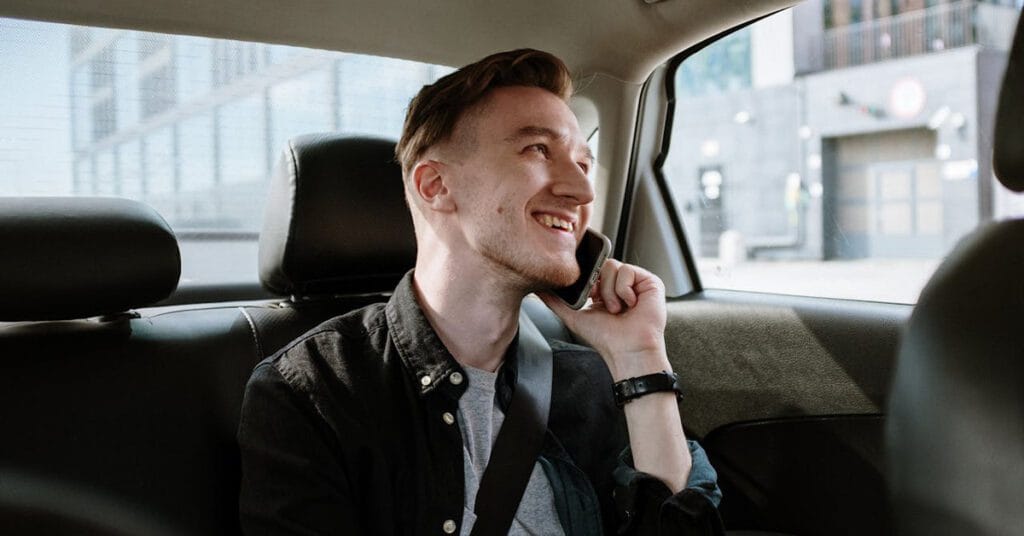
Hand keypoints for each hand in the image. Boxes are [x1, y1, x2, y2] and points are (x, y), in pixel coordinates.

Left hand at [539, 259, 670, 380]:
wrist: (627, 349)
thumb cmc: (605, 338)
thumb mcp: (573, 316)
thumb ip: (555, 301)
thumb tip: (538, 289)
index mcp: (604, 290)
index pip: (592, 270)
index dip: (588, 279)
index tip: (588, 296)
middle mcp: (620, 285)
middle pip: (601, 264)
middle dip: (598, 286)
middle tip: (601, 304)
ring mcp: (635, 282)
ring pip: (613, 266)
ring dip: (610, 291)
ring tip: (617, 309)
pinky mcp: (650, 282)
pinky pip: (628, 270)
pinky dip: (624, 289)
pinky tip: (630, 304)